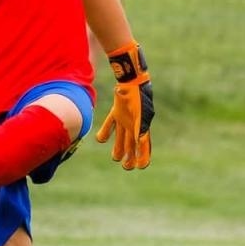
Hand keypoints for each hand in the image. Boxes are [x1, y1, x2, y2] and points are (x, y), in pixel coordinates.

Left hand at [94, 41, 153, 170]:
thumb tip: (141, 141)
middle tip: (127, 167)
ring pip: (123, 137)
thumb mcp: (140, 111)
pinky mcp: (117, 111)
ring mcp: (126, 117)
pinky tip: (100, 140)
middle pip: (133, 143)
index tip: (141, 166)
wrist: (131, 78)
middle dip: (131, 156)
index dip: (144, 155)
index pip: (144, 144)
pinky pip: (111, 124)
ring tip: (116, 158)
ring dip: (120, 147)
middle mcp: (135, 123)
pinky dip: (106, 132)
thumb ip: (140, 126)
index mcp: (142, 125)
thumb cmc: (137, 94)